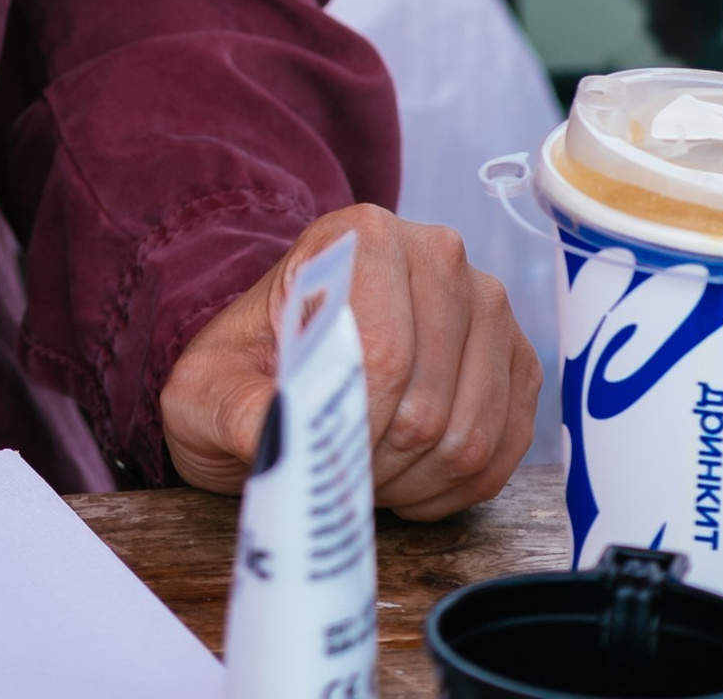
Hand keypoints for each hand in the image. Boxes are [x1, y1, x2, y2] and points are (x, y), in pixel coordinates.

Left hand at [160, 207, 539, 519]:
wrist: (283, 377)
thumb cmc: (245, 378)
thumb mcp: (206, 392)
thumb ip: (235, 410)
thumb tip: (277, 438)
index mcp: (362, 235)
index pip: (384, 356)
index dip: (354, 429)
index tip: (319, 452)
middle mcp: (438, 253)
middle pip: (429, 403)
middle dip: (380, 463)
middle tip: (338, 470)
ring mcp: (487, 307)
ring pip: (472, 435)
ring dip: (418, 481)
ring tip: (368, 473)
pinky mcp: (516, 360)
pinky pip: (505, 450)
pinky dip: (456, 487)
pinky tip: (410, 477)